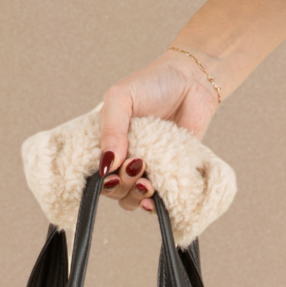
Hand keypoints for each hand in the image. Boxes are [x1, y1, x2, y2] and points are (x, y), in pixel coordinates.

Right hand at [98, 49, 221, 215]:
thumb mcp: (121, 98)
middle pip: (112, 190)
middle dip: (121, 185)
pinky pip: (156, 202)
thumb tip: (106, 166)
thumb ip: (110, 129)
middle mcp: (123, 159)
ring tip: (147, 182)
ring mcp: (146, 169)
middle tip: (137, 164)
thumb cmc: (153, 83)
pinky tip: (153, 201)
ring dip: (136, 196)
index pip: (92, 173)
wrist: (193, 81)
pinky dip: (153, 206)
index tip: (110, 172)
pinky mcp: (168, 176)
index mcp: (106, 142)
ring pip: (131, 199)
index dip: (98, 180)